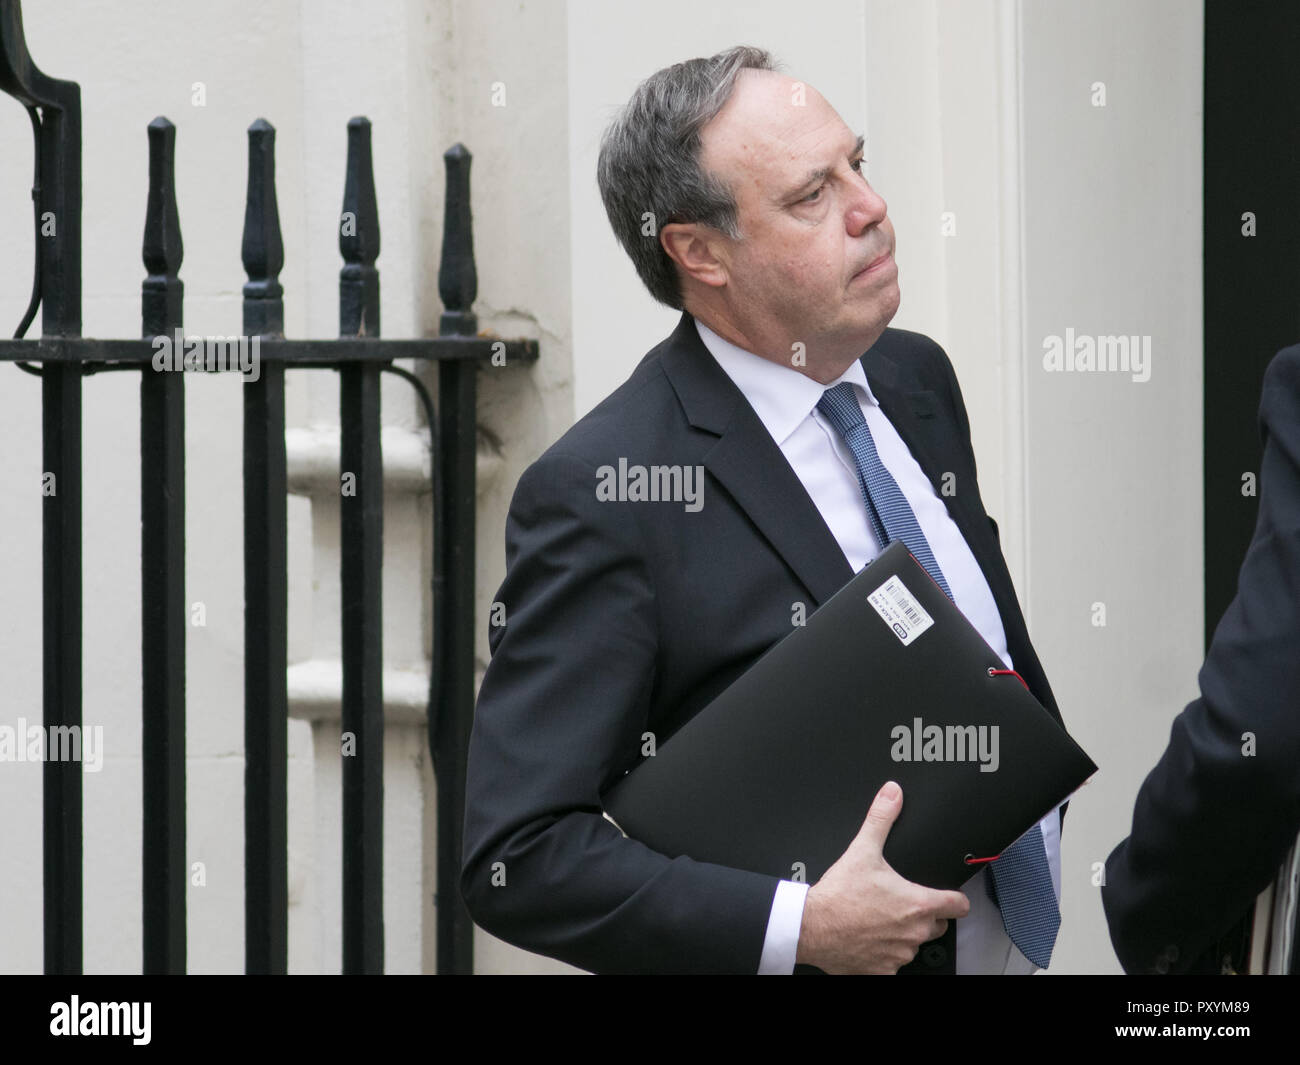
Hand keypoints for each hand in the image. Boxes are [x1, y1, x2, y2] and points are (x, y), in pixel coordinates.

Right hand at [795, 780, 969, 973]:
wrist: (811, 926)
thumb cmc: (838, 895)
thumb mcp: (862, 849)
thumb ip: (881, 819)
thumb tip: (892, 794)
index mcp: (918, 904)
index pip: (959, 906)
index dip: (955, 898)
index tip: (949, 896)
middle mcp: (914, 933)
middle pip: (937, 925)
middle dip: (924, 915)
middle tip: (901, 903)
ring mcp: (900, 955)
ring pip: (913, 945)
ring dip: (903, 935)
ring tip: (879, 919)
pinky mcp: (882, 970)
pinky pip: (893, 964)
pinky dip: (884, 953)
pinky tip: (868, 939)